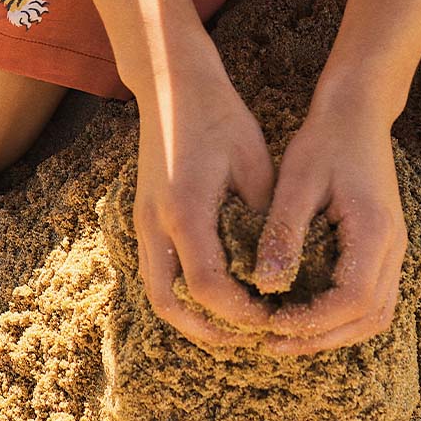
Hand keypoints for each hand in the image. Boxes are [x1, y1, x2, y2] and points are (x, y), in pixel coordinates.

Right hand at [134, 41, 276, 349]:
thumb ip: (260, 216)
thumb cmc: (218, 114)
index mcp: (185, 210)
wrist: (172, 82)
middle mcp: (155, 222)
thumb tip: (275, 264)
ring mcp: (144, 220)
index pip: (207, 286)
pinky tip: (215, 293)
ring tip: (233, 328)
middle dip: (208, 331)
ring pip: (158, 292)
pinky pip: (158, 270)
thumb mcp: (253, 161)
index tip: (271, 317)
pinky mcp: (145, 214)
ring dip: (191, 317)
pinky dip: (182, 294)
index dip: (239, 312)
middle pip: (170, 304)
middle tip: (249, 339)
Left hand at [253, 93, 406, 355]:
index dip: (313, 320)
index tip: (272, 322)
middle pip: (369, 317)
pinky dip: (343, 315)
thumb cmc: (324, 141)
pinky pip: (372, 296)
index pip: (353, 298)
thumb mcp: (297, 182)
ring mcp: (394, 247)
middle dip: (321, 337)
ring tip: (287, 334)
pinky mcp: (384, 245)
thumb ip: (284, 234)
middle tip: (273, 342)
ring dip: (334, 332)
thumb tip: (267, 286)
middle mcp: (394, 245)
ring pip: (375, 313)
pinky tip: (306, 310)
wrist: (357, 112)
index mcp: (375, 229)